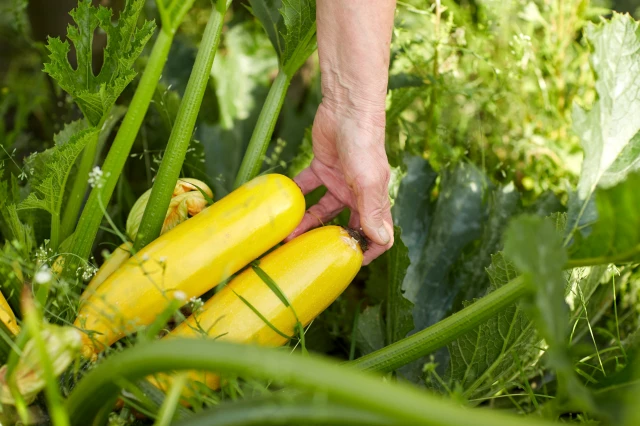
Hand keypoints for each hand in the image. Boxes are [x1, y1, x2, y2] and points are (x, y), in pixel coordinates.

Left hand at [287, 101, 393, 264]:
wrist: (347, 106)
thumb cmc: (364, 143)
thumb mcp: (368, 180)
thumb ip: (372, 210)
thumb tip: (381, 240)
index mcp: (374, 200)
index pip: (378, 235)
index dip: (367, 251)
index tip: (347, 263)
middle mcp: (357, 195)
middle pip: (345, 226)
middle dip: (328, 242)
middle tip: (308, 255)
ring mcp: (338, 182)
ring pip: (322, 211)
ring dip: (306, 224)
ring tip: (287, 236)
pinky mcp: (321, 168)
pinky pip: (306, 188)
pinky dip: (295, 196)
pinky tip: (281, 205)